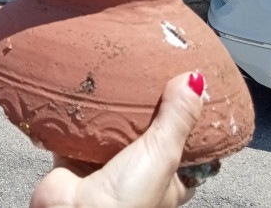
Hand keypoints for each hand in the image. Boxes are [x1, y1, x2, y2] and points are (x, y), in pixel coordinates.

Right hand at [30, 72, 204, 207]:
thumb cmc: (128, 200)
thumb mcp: (163, 153)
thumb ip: (178, 118)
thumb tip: (195, 80)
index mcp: (168, 181)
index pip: (184, 147)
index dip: (186, 122)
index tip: (184, 91)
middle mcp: (138, 174)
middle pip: (145, 133)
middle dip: (143, 108)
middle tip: (145, 75)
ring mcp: (106, 165)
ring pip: (110, 129)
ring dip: (109, 108)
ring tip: (115, 75)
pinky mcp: (75, 157)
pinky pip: (77, 128)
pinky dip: (78, 112)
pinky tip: (83, 90)